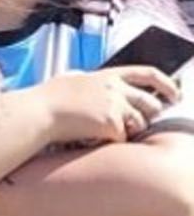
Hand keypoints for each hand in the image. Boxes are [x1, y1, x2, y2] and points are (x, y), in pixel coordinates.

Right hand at [37, 65, 178, 144]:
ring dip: (126, 131)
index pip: (147, 73)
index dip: (166, 83)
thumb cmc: (50, 97)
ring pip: (139, 124)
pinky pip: (123, 139)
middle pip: (151, 103)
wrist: (41, 112)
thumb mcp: (74, 78)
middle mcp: (116, 88)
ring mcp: (116, 106)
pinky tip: (92, 136)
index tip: (176, 93)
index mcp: (108, 75)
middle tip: (135, 124)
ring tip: (101, 130)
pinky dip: (111, 142)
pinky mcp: (113, 125)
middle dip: (148, 116)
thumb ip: (93, 81)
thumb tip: (97, 83)